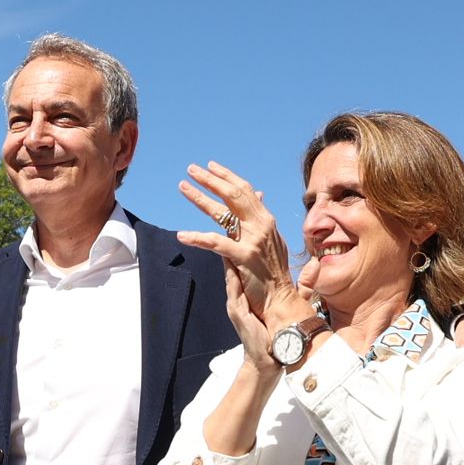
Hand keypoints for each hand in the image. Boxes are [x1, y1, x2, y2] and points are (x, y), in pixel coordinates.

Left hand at [177, 161, 298, 312]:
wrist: (281, 298)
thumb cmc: (274, 272)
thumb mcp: (272, 239)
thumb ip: (261, 218)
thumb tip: (259, 195)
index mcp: (266, 220)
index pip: (245, 190)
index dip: (227, 176)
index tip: (211, 166)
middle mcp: (261, 224)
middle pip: (233, 194)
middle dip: (211, 179)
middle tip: (192, 169)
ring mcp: (253, 239)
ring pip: (222, 212)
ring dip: (200, 197)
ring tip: (183, 186)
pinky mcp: (243, 256)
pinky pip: (215, 242)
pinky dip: (197, 237)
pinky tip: (182, 235)